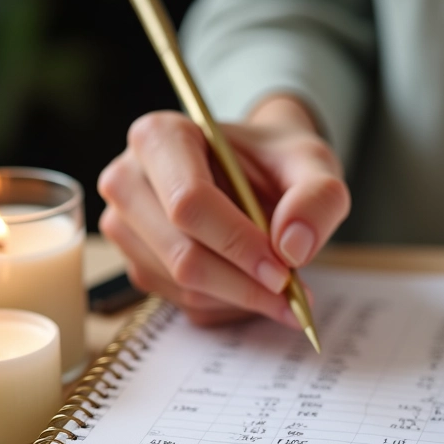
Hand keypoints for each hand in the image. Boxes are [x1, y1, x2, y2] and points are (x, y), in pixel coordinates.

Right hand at [97, 96, 349, 326]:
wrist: (257, 174)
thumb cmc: (276, 162)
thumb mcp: (312, 163)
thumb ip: (317, 196)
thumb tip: (293, 247)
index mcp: (160, 137)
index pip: (189, 203)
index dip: (237, 244)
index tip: (283, 271)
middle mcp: (128, 182)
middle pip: (182, 255)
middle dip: (244, 284)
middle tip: (293, 294)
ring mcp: (127, 230)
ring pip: (185, 287)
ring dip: (242, 299)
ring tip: (284, 289)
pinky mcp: (140, 267)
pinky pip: (187, 304)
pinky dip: (231, 306)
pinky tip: (255, 287)